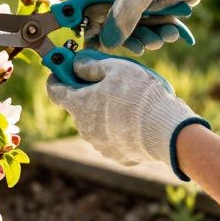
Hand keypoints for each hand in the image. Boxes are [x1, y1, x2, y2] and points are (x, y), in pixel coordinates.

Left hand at [45, 56, 198, 166]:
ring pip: (95, 123)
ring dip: (104, 112)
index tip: (62, 70)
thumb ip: (91, 66)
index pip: (54, 91)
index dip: (56, 78)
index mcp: (79, 104)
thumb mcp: (116, 68)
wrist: (165, 131)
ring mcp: (99, 144)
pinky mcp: (116, 155)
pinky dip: (119, 128)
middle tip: (106, 82)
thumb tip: (76, 65)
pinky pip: (112, 137)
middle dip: (87, 94)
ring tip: (128, 102)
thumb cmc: (139, 95)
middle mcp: (83, 128)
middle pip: (78, 107)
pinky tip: (136, 121)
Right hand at [82, 0, 219, 51]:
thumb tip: (107, 43)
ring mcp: (140, 0)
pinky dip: (161, 33)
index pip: (88, 5)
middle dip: (128, 37)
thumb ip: (121, 19)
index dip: (89, 25)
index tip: (94, 46)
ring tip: (161, 40)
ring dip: (148, 38)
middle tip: (139, 48)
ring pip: (135, 28)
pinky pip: (153, 27)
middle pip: (113, 23)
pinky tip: (172, 33)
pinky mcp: (157, 7)